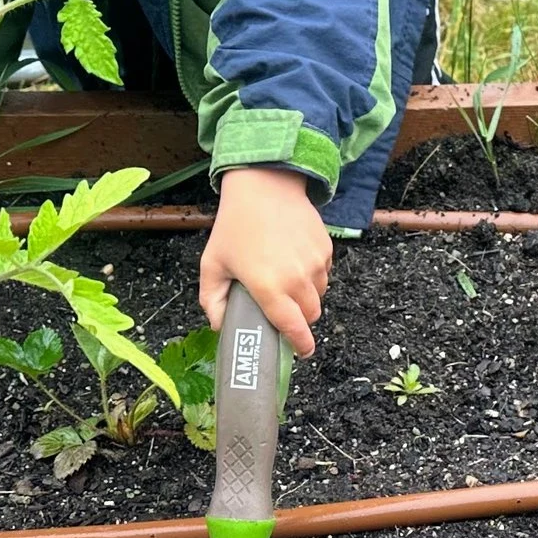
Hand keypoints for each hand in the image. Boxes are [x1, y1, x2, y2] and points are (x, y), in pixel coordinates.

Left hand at [200, 166, 330, 355]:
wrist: (264, 185)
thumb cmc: (235, 225)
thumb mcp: (212, 263)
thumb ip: (212, 300)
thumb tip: (220, 326)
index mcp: (268, 286)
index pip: (293, 327)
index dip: (300, 345)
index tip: (301, 352)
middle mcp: (296, 278)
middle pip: (310, 316)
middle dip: (300, 320)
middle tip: (283, 311)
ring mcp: (315, 263)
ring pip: (319, 296)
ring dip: (307, 297)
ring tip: (287, 281)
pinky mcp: (325, 249)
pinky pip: (324, 274)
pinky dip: (313, 276)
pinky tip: (294, 261)